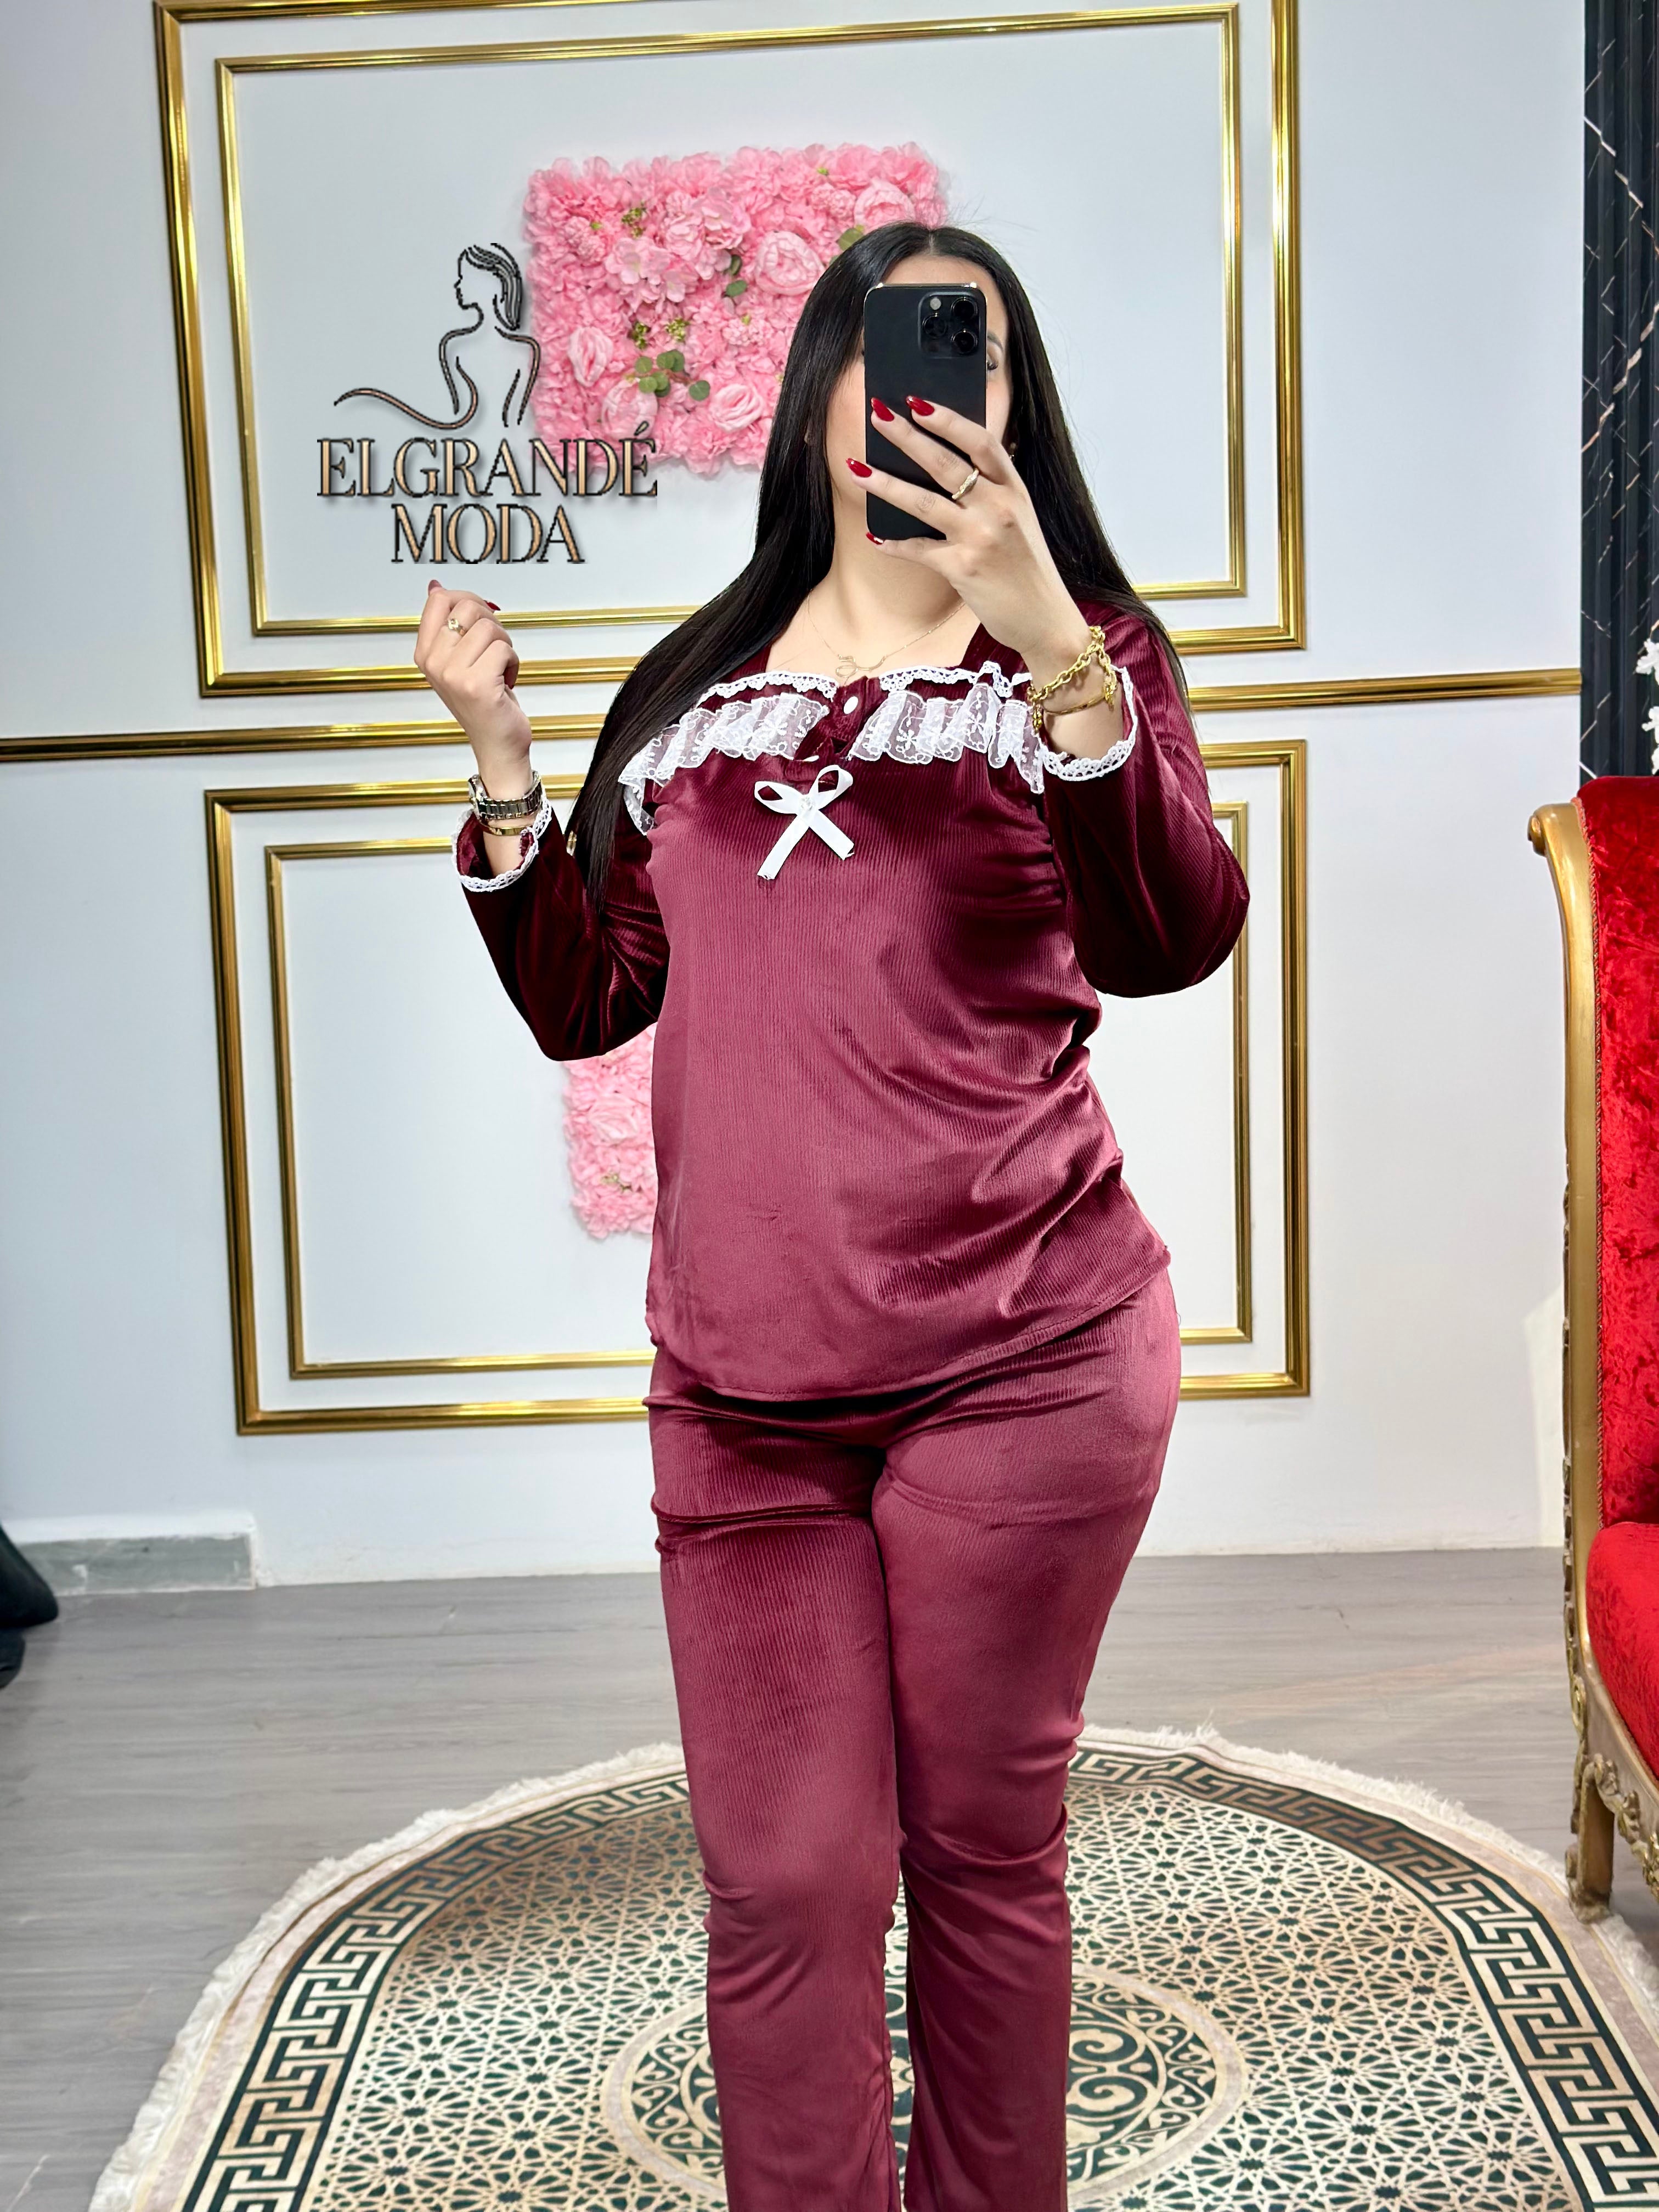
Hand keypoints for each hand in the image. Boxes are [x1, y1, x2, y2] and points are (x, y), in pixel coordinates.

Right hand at [413, 581, 532, 793]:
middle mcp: (434, 663)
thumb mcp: (457, 660)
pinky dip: (513, 663)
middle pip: (467, 608)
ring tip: (498, 669)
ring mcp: (453, 674)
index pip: (438, 599)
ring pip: (489, 627)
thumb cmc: (482, 703)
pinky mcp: (477, 684)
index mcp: (425, 653)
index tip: (478, 619)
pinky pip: (504, 649)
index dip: (467, 600)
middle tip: (494, 650)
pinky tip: (505, 681)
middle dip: (492, 624)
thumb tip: (435, 586)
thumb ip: (446, 624)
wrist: (496, 744)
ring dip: (505, 646)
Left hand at [855, 399, 1090, 683]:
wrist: (1045, 619)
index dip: (948, 419)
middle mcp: (998, 508)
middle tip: (877, 414)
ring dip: (884, 483)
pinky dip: (894, 543)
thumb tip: (951, 468)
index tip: (918, 402)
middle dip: (906, 436)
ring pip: (923, 501)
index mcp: (1015, 491)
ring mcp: (980, 538)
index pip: (981, 442)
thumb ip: (993, 493)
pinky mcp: (962, 569)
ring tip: (855, 468)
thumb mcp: (1021, 521)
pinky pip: (918, 549)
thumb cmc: (1028, 570)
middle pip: (945, 463)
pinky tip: (872, 536)